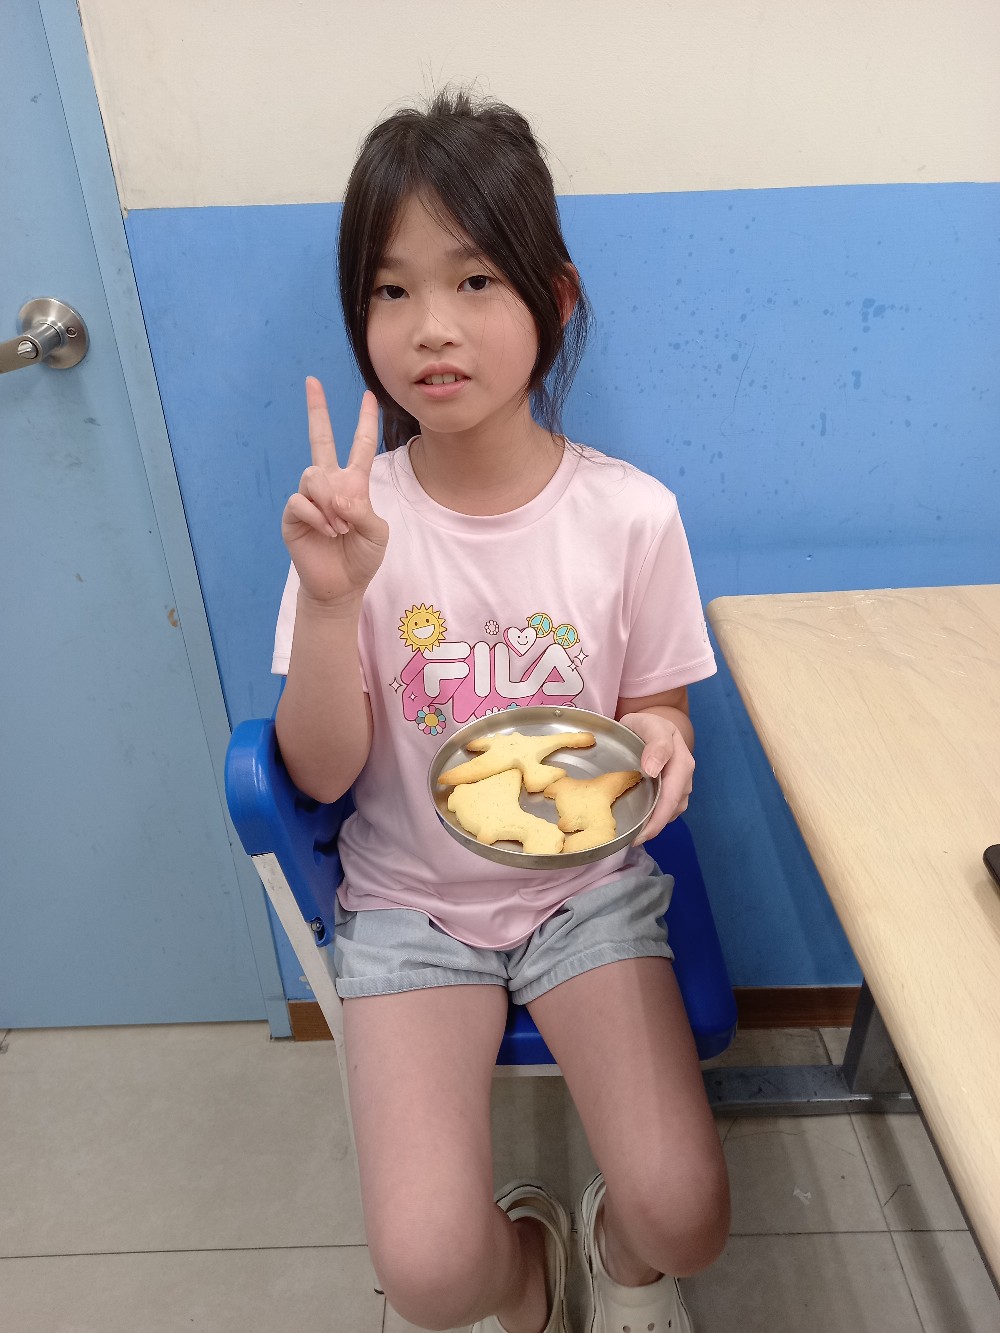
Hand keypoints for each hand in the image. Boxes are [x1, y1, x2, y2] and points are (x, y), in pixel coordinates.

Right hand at [281, 378, 388, 605]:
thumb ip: (363, 510)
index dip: (364, 422)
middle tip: (311, 382)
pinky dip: (318, 517)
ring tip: (339, 526)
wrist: (341, 584)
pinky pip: (300, 501)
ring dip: (329, 501)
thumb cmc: (361, 557)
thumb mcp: (377, 533)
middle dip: (316, 410)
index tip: (368, 396)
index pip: (359, 446)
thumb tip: (338, 496)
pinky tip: (327, 532)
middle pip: (319, 439)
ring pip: (312, 476)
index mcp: (353, 484)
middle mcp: (328, 485)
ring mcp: (308, 498)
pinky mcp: (292, 514)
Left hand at [618, 710, 694, 843]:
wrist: (652, 724)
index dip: (657, 819)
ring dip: (656, 824)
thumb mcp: (650, 725)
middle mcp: (685, 777)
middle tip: (632, 841)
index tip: (639, 834)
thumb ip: (656, 743)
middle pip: (672, 808)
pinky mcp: (674, 790)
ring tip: (634, 834)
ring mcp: (681, 785)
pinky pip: (668, 808)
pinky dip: (656, 817)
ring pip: (671, 811)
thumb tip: (653, 770)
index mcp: (681, 763)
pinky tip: (641, 821)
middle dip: (655, 827)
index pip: (671, 797)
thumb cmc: (648, 725)